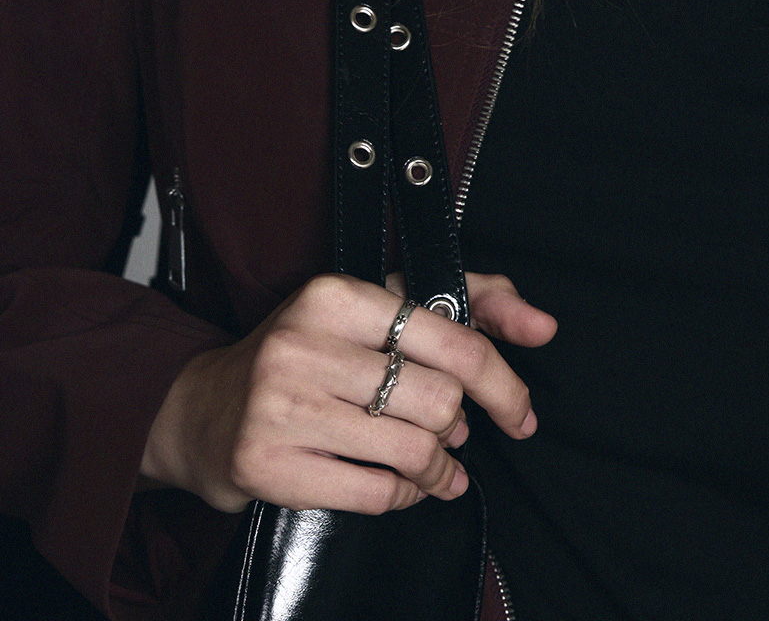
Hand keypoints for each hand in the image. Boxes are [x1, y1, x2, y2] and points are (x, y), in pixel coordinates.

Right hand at [138, 272, 556, 513]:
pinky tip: (397, 485)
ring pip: (411, 452)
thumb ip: (470, 301)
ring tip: (433, 468)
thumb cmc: (305, 353)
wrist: (201, 409)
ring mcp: (283, 407)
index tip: (520, 411)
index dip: (502, 383)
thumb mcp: (377, 308)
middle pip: (437, 403)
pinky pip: (373, 494)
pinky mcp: (267, 466)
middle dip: (456, 430)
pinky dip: (400, 497)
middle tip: (451, 436)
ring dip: (436, 471)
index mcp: (336, 295)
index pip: (451, 340)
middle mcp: (305, 345)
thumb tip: (543, 325)